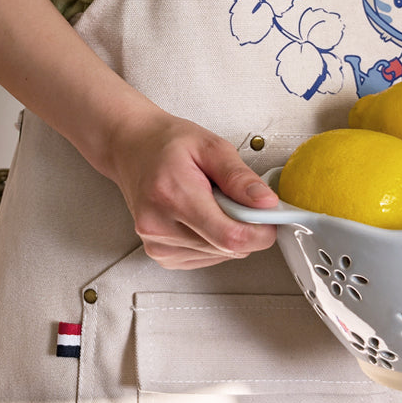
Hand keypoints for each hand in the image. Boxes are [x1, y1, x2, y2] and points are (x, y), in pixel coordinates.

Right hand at [100, 108, 279, 268]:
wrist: (132, 149)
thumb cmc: (166, 145)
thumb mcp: (210, 146)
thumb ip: (240, 177)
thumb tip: (266, 203)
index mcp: (172, 195)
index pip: (229, 236)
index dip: (260, 231)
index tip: (269, 217)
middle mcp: (159, 225)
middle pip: (227, 248)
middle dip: (244, 226)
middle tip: (233, 198)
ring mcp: (157, 244)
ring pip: (220, 255)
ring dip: (227, 233)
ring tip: (209, 203)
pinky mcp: (160, 255)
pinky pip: (206, 258)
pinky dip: (213, 241)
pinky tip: (200, 217)